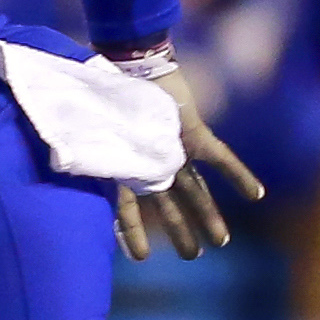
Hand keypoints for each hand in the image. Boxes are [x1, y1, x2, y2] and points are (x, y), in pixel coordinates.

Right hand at [111, 61, 265, 261]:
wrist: (133, 62)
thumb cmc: (106, 94)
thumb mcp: (96, 132)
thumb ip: (94, 157)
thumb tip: (62, 172)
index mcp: (126, 165)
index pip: (129, 209)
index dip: (134, 234)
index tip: (141, 258)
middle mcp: (153, 163)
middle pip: (170, 205)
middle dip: (181, 231)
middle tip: (193, 256)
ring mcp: (176, 151)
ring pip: (196, 191)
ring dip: (209, 215)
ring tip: (221, 242)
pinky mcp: (196, 135)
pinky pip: (221, 160)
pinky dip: (239, 176)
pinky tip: (258, 196)